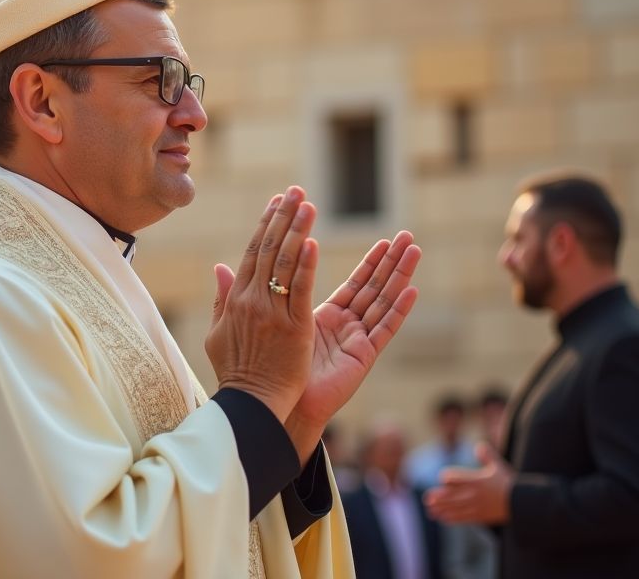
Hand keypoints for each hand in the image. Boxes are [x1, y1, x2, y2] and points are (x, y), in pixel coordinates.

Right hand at [205, 187, 317, 423]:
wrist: (249, 404)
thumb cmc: (235, 372)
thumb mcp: (220, 333)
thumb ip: (222, 298)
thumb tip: (220, 268)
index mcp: (236, 299)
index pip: (252, 252)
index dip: (266, 224)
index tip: (277, 201)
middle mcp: (251, 300)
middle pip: (268, 249)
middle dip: (283, 216)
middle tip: (296, 190)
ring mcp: (272, 313)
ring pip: (284, 263)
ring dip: (296, 230)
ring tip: (308, 204)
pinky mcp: (293, 328)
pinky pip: (298, 290)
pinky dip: (304, 266)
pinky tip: (312, 243)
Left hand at [285, 232, 420, 459]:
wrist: (277, 401)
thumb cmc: (273, 367)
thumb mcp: (270, 322)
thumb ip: (265, 292)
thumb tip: (225, 265)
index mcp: (327, 317)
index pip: (354, 283)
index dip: (370, 262)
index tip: (384, 240)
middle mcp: (346, 327)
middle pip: (374, 288)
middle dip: (390, 262)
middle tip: (407, 236)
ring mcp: (357, 341)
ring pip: (382, 302)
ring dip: (399, 276)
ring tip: (414, 251)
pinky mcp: (362, 357)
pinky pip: (383, 330)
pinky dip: (398, 310)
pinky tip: (412, 291)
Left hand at [423, 442, 514, 524]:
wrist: (521, 503)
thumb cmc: (509, 483)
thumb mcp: (498, 466)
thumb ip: (488, 455)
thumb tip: (479, 445)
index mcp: (476, 480)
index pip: (455, 478)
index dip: (448, 478)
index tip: (443, 479)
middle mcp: (473, 494)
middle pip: (450, 495)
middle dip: (438, 497)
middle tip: (427, 499)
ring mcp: (475, 506)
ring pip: (454, 508)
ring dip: (441, 509)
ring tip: (430, 511)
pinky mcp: (479, 516)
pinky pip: (462, 518)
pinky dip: (451, 518)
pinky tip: (443, 519)